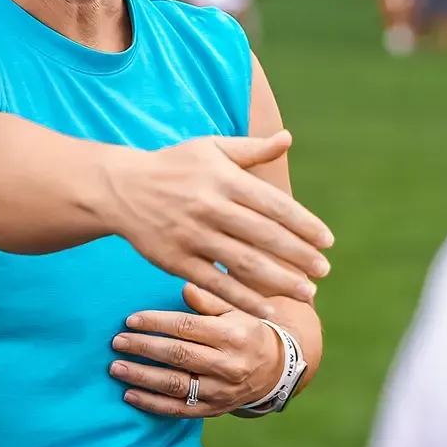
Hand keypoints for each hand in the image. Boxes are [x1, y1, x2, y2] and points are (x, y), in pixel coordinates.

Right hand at [103, 130, 332, 317]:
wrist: (120, 188)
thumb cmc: (172, 166)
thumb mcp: (210, 148)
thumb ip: (251, 149)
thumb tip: (287, 139)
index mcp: (224, 178)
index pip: (275, 205)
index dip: (304, 225)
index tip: (327, 242)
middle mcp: (210, 206)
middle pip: (265, 236)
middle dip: (299, 256)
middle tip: (324, 271)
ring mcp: (192, 235)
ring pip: (244, 263)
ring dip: (280, 281)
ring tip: (307, 293)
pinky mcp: (176, 260)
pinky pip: (215, 283)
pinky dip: (243, 298)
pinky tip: (267, 308)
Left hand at [109, 283, 286, 417]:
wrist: (277, 370)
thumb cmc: (248, 332)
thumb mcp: (236, 310)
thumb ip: (209, 300)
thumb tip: (184, 287)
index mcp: (232, 335)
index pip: (187, 327)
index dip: (156, 323)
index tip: (131, 320)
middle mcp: (227, 365)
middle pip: (178, 355)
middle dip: (144, 347)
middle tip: (117, 342)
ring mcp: (221, 391)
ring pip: (175, 385)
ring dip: (142, 376)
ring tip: (116, 368)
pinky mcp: (214, 410)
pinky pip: (179, 409)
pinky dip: (152, 404)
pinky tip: (129, 395)